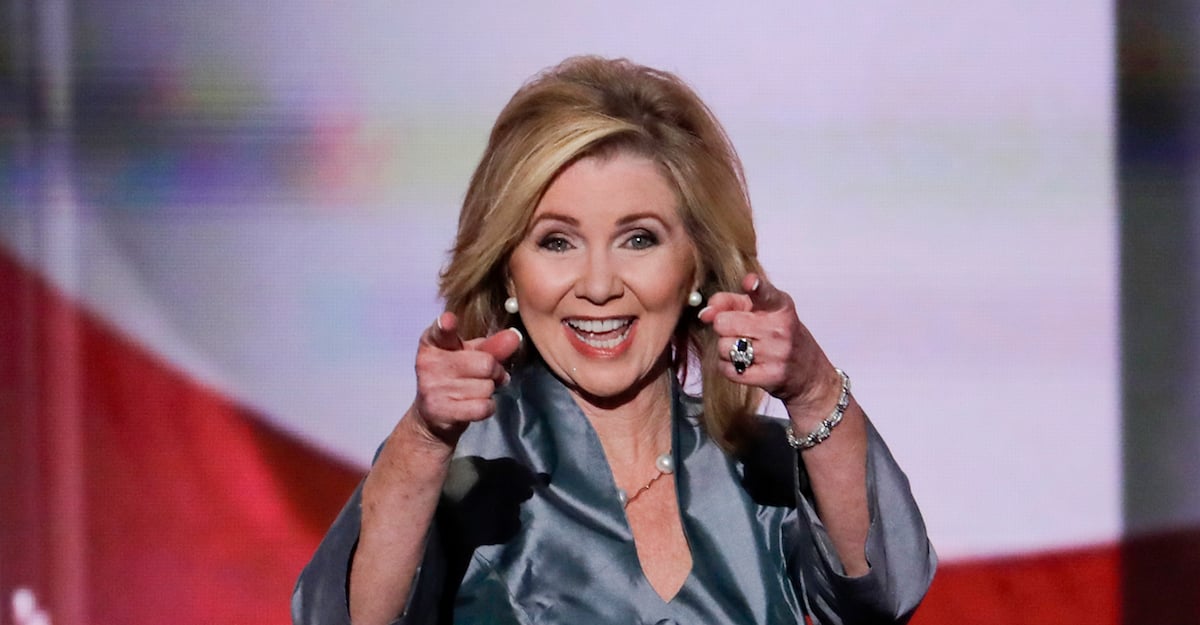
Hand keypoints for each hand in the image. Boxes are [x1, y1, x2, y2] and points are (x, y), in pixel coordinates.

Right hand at [410, 312, 522, 445]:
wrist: (432, 415)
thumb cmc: (454, 377)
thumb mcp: (470, 355)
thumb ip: (492, 345)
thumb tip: (514, 335)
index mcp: (434, 342)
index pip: (441, 331)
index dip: (446, 325)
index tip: (449, 320)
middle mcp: (429, 363)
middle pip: (486, 363)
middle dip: (494, 371)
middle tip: (485, 376)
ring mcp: (433, 388)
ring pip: (487, 387)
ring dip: (488, 391)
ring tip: (474, 391)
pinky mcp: (442, 411)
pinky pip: (483, 406)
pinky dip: (487, 407)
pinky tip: (474, 405)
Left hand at [698, 274, 840, 418]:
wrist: (808, 372)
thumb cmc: (778, 335)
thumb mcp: (762, 311)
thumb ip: (730, 302)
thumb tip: (704, 313)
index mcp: (780, 306)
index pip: (765, 293)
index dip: (755, 287)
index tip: (750, 283)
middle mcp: (780, 328)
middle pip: (723, 323)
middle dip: (723, 327)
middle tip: (737, 331)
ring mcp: (776, 353)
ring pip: (723, 347)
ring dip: (725, 349)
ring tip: (743, 349)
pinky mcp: (770, 376)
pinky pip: (728, 369)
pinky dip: (728, 367)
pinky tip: (743, 364)